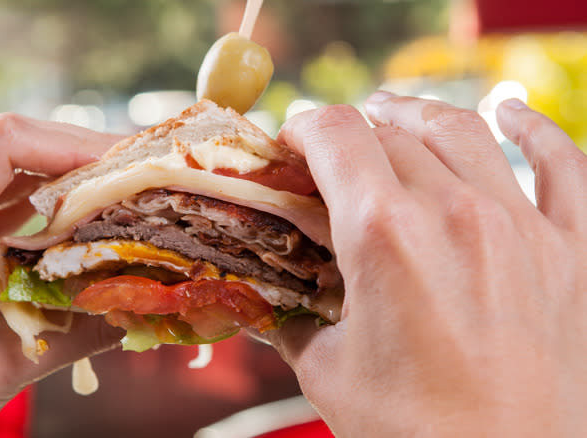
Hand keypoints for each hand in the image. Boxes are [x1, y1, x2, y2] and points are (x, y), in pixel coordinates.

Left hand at [0, 114, 124, 436]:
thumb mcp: (9, 361)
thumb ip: (85, 325)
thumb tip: (148, 300)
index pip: (3, 146)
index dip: (73, 144)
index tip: (128, 163)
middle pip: (8, 149)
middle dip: (78, 158)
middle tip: (137, 176)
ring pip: (6, 172)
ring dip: (65, 180)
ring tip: (119, 194)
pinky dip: (45, 207)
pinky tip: (82, 221)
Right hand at [268, 93, 586, 435]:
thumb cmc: (413, 433)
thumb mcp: (327, 369)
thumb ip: (295, 319)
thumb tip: (275, 302)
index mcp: (384, 235)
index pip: (334, 135)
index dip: (304, 128)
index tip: (291, 143)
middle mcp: (454, 214)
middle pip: (391, 132)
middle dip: (351, 133)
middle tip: (331, 154)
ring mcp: (520, 227)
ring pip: (464, 131)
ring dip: (419, 116)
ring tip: (395, 115)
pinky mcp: (569, 251)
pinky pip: (564, 165)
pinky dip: (536, 129)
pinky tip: (512, 113)